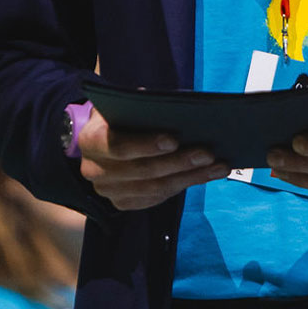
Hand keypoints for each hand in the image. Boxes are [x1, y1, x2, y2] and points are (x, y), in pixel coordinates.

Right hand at [78, 106, 230, 209]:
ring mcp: (109, 191)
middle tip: (207, 153)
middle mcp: (94, 171)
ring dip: (190, 177)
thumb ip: (140, 105)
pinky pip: (158, 198)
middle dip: (178, 162)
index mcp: (90, 141)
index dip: (146, 145)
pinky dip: (184, 186)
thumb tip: (175, 106)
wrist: (100, 141)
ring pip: (155, 188)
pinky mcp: (123, 203)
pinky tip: (206, 175)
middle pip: (142, 171)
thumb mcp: (122, 105)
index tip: (174, 139)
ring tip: (217, 166)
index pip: (117, 146)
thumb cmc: (118, 118)